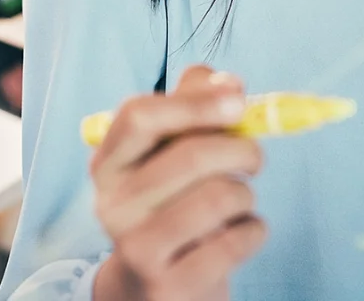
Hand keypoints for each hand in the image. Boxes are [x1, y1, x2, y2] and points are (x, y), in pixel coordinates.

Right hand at [91, 67, 266, 300]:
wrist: (155, 286)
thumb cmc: (170, 204)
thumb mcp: (167, 154)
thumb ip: (192, 104)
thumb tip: (229, 82)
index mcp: (108, 163)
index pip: (139, 116)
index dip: (195, 102)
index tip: (239, 100)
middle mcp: (112, 204)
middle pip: (189, 155)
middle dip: (241, 148)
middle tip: (255, 157)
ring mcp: (137, 248)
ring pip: (218, 198)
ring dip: (246, 193)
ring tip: (240, 200)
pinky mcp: (169, 285)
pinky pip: (236, 241)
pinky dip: (255, 230)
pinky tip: (243, 232)